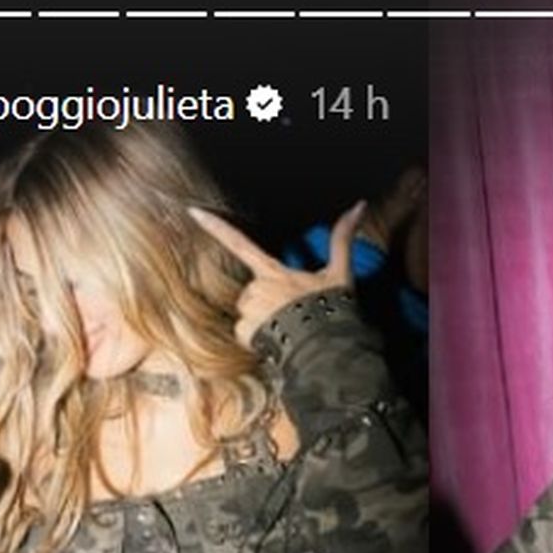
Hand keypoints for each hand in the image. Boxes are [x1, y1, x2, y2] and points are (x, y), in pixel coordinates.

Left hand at [189, 203, 363, 348]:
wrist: (326, 346)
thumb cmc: (332, 310)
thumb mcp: (339, 273)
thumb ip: (342, 239)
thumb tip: (358, 206)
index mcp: (272, 271)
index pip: (239, 243)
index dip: (216, 227)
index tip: (193, 212)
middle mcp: (256, 288)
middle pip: (250, 292)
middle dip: (264, 303)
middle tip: (289, 314)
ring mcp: (249, 311)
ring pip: (247, 315)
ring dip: (262, 322)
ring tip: (286, 329)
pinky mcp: (246, 332)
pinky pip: (245, 335)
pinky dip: (257, 340)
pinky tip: (277, 342)